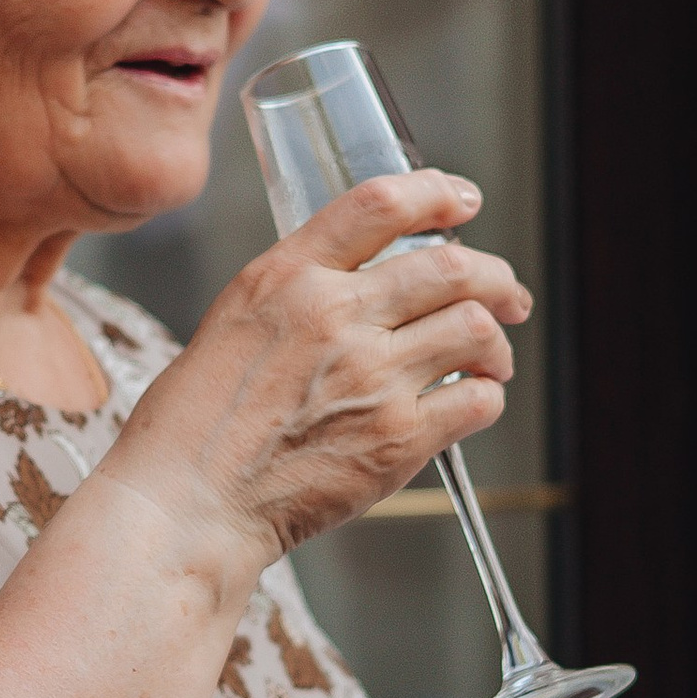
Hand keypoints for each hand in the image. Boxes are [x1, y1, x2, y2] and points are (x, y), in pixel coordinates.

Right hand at [105, 171, 528, 569]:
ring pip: (475, 327)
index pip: (381, 205)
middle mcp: (335, 315)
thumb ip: (298, 294)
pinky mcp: (397, 437)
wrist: (187, 503)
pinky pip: (476, 400)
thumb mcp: (232, 323)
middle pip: (450, 267)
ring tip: (493, 357)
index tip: (463, 201)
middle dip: (495, 277)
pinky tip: (473, 400)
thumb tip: (364, 286)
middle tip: (508, 294)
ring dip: (497, 341)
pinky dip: (487, 396)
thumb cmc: (195, 425)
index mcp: (287, 277)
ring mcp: (372, 376)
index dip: (436, 194)